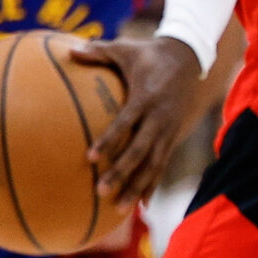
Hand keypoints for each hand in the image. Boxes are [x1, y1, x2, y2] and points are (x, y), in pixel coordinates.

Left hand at [71, 35, 201, 208]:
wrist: (188, 58)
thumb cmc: (148, 53)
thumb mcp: (124, 49)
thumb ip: (98, 51)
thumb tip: (69, 50)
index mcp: (145, 97)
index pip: (126, 123)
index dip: (110, 141)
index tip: (90, 157)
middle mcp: (159, 118)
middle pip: (140, 151)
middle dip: (122, 173)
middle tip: (101, 191)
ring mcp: (168, 130)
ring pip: (153, 165)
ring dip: (137, 187)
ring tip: (119, 209)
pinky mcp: (173, 137)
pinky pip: (162, 165)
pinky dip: (151, 185)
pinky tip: (141, 206)